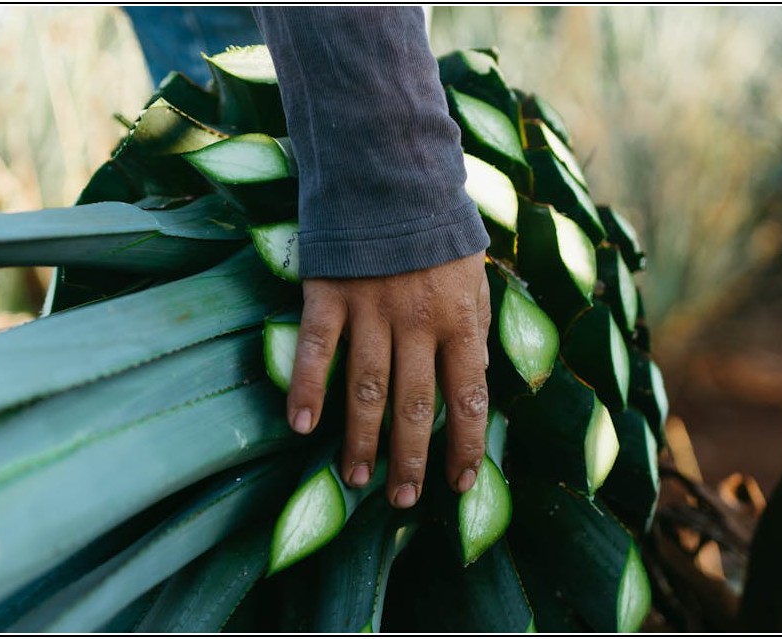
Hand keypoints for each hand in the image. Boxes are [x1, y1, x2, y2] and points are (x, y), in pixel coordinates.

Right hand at [287, 251, 489, 507]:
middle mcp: (418, 322)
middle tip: (402, 501)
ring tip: (358, 479)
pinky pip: (317, 351)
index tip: (461, 484)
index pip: (469, 397)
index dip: (466, 446)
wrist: (393, 169)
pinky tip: (302, 427)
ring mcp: (371, 310)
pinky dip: (309, 390)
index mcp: (460, 318)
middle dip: (411, 459)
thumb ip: (475, 324)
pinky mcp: (330, 294)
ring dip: (362, 440)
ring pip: (367, 389)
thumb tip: (479, 374)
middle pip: (415, 406)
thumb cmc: (438, 227)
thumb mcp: (474, 272)